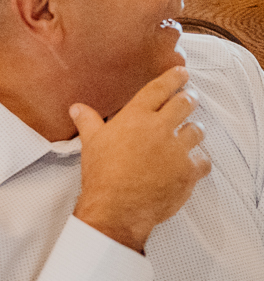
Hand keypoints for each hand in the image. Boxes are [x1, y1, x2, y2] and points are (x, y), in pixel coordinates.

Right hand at [71, 66, 209, 252]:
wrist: (117, 208)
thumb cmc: (101, 175)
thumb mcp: (90, 144)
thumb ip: (88, 121)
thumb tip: (77, 108)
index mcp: (135, 117)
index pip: (159, 89)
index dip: (173, 77)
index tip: (181, 73)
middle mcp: (160, 128)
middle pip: (185, 103)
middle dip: (189, 100)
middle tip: (188, 101)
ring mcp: (177, 149)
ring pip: (198, 130)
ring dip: (193, 131)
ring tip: (187, 136)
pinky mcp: (189, 170)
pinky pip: (203, 160)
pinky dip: (198, 161)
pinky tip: (189, 164)